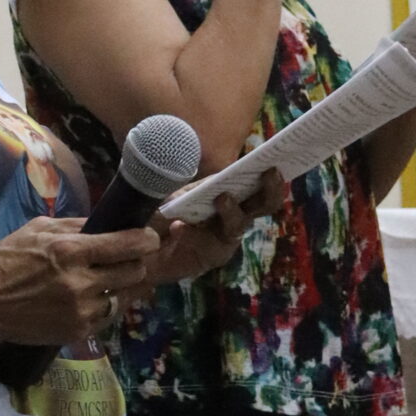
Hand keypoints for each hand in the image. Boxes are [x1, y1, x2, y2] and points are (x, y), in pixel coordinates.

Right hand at [0, 217, 156, 345]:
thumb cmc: (6, 260)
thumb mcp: (38, 228)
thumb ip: (76, 225)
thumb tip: (110, 223)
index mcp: (70, 251)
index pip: (129, 245)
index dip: (147, 239)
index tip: (149, 237)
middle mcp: (81, 283)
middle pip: (135, 272)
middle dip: (135, 262)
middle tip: (126, 258)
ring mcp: (81, 312)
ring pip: (125, 296)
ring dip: (121, 286)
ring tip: (106, 279)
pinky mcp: (78, 332)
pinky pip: (108, 316)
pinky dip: (106, 304)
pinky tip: (92, 297)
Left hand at [150, 173, 285, 281]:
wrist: (141, 247)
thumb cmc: (160, 213)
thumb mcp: (173, 193)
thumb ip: (196, 185)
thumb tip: (216, 176)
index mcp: (226, 189)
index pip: (253, 178)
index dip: (268, 171)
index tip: (274, 159)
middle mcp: (233, 212)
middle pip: (263, 202)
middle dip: (271, 188)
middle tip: (269, 173)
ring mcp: (226, 235)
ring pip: (241, 223)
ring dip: (232, 210)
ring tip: (222, 198)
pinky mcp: (215, 255)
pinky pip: (213, 245)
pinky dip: (195, 235)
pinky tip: (177, 228)